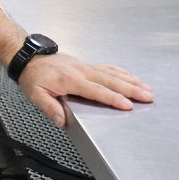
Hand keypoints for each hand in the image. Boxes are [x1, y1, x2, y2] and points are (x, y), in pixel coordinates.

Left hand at [18, 53, 153, 127]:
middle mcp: (82, 71)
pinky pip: (108, 68)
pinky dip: (122, 73)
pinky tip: (132, 77)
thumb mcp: (35, 94)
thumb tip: (62, 121)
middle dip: (131, 89)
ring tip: (147, 88)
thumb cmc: (33, 76)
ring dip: (131, 81)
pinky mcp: (87, 65)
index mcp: (71, 80)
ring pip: (113, 73)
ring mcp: (86, 67)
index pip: (97, 91)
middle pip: (111, 81)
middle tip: (148, 97)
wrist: (30, 58)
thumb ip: (50, 108)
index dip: (113, 98)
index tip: (128, 105)